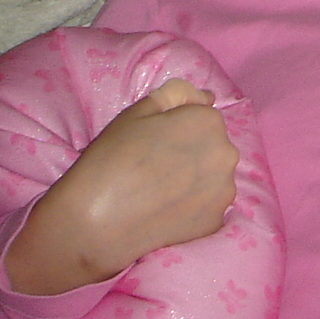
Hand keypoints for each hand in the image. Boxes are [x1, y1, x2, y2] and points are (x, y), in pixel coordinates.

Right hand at [4, 80, 238, 295]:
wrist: (93, 224)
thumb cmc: (111, 160)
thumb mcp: (138, 112)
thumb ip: (176, 94)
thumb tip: (205, 97)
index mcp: (210, 122)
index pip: (202, 117)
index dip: (176, 130)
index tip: (153, 145)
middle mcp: (227, 154)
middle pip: (212, 147)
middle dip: (191, 153)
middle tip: (155, 170)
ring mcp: (224, 191)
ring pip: (213, 177)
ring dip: (195, 181)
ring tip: (160, 193)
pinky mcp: (215, 222)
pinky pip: (207, 207)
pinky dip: (191, 209)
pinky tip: (165, 213)